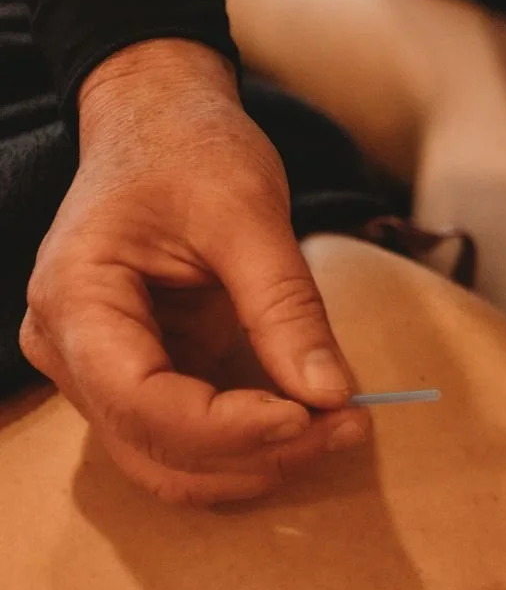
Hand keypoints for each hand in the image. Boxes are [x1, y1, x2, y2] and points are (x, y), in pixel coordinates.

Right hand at [20, 39, 367, 503]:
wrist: (159, 125)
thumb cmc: (189, 150)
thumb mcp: (249, 213)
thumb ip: (286, 306)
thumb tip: (332, 394)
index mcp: (76, 300)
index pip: (141, 400)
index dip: (229, 428)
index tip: (313, 416)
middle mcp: (71, 354)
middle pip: (158, 449)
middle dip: (259, 454)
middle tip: (350, 426)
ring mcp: (102, 377)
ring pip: (175, 465)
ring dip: (261, 462)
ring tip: (343, 425)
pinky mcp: (145, 384)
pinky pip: (193, 444)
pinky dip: (255, 446)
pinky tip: (314, 419)